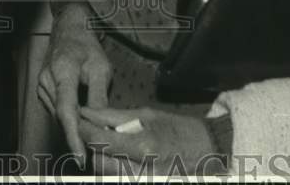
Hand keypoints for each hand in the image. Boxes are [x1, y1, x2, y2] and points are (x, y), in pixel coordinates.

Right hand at [37, 3, 111, 164]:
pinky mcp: (42, 90)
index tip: (81, 156)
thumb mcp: (100, 68)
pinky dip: (68, 117)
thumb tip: (103, 125)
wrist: (68, 30)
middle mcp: (46, 80)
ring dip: (74, 125)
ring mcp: (41, 85)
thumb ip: (99, 97)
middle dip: (78, 134)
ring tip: (92, 130)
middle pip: (62, 117)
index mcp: (62, 71)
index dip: (73, 136)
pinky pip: (56, 110)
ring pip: (58, 116)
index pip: (66, 110)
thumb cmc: (86, 46)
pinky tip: (81, 117)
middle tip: (97, 149)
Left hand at [78, 106, 225, 176]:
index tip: (79, 120)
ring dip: (103, 161)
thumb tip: (87, 112)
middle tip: (96, 133)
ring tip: (111, 147)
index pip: (100, 142)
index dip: (84, 130)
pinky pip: (119, 181)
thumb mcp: (148, 115)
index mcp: (143, 148)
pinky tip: (121, 159)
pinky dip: (115, 171)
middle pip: (99, 164)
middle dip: (94, 147)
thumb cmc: (179, 128)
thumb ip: (114, 117)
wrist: (210, 151)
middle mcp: (142, 173)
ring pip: (106, 177)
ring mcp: (145, 183)